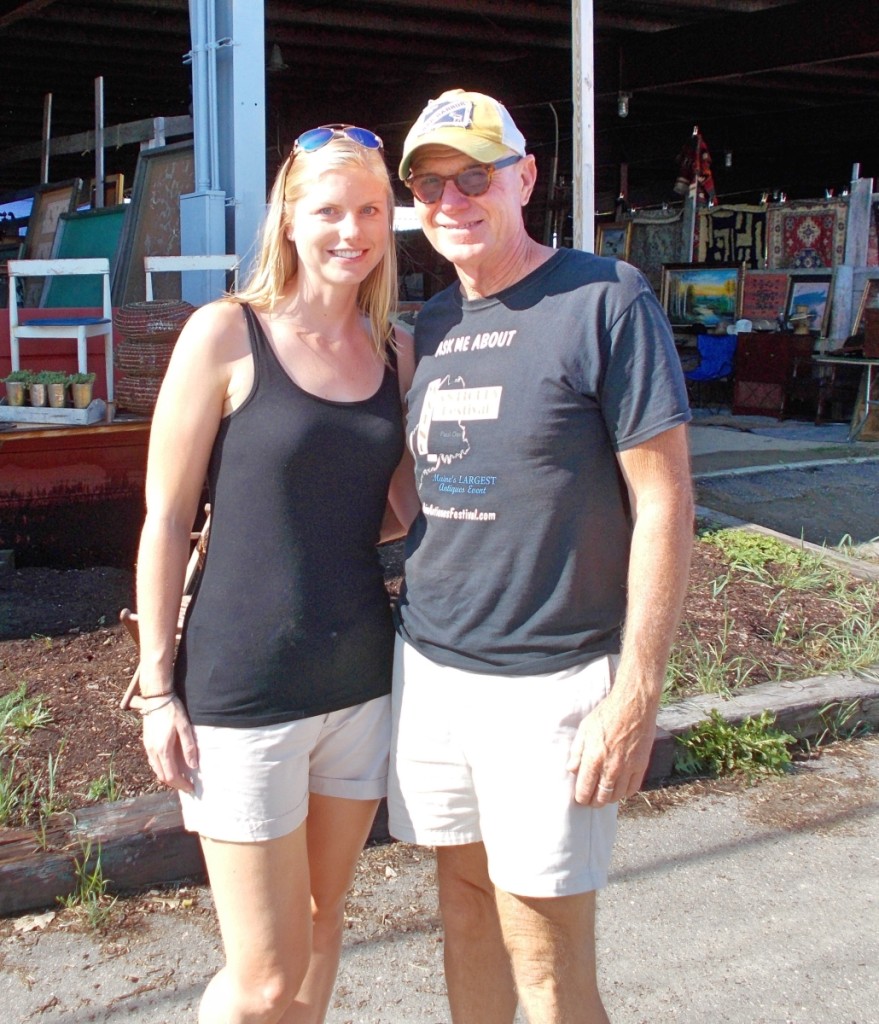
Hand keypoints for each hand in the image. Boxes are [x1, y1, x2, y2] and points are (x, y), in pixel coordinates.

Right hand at [140, 697, 198, 793]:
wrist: (156, 699)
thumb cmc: (172, 711)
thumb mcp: (185, 727)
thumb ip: (189, 747)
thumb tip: (193, 766)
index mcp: (162, 749)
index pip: (171, 775)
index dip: (181, 784)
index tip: (192, 788)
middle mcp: (152, 751)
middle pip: (162, 776)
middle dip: (175, 783)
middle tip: (187, 785)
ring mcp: (147, 747)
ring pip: (156, 770)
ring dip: (167, 777)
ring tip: (181, 777)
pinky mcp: (147, 743)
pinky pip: (153, 762)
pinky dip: (162, 768)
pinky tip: (170, 765)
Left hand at [565, 691, 656, 806]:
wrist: (633, 705)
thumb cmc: (606, 714)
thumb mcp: (584, 729)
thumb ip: (577, 752)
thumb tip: (571, 769)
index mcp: (594, 758)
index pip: (585, 790)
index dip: (581, 798)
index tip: (580, 797)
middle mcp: (611, 767)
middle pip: (601, 797)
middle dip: (594, 802)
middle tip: (591, 800)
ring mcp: (628, 768)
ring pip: (617, 796)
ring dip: (609, 799)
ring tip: (604, 796)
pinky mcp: (641, 765)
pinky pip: (633, 788)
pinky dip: (625, 793)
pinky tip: (620, 789)